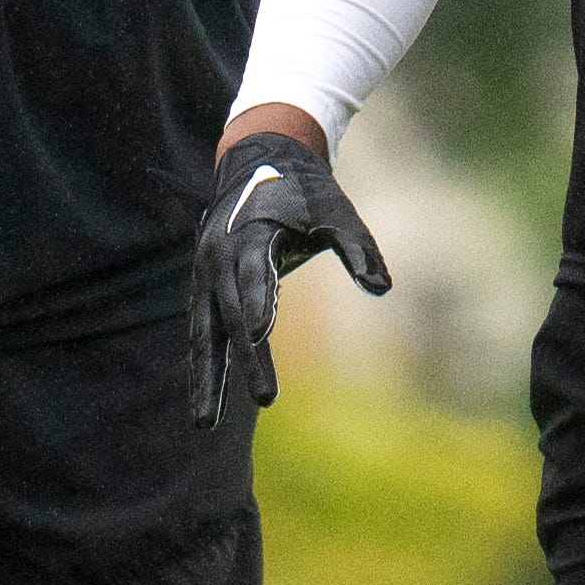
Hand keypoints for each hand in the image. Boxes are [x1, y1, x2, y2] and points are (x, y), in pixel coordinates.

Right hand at [190, 122, 391, 427]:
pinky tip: (206, 403)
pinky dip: (204, 366)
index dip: (258, 303)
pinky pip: (202, 332)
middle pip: (230, 314)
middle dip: (244, 360)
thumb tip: (383, 288)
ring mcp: (206, 273)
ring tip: (203, 425)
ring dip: (206, 378)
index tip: (261, 337)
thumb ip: (357, 247)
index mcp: (251, 232)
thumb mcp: (336, 210)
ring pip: (204, 332)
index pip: (254, 275)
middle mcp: (220, 255)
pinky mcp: (204, 288)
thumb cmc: (305, 190)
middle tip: (266, 399)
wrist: (259, 159)